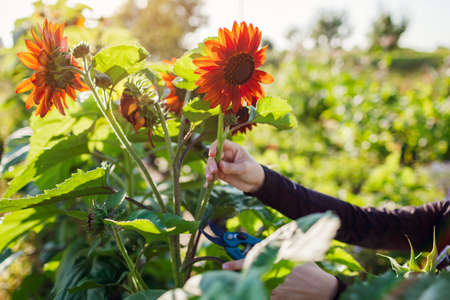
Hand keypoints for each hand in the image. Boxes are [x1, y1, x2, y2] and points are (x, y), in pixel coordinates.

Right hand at [204, 140, 263, 192]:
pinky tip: (207, 185)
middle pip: (213, 156)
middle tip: (213, 171)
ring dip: (208, 171)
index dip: (214, 147)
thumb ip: (232, 167)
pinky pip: (212, 175)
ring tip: (210, 179)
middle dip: (211, 163)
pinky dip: (209, 180)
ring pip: (210, 166)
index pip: (220, 144)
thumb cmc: (253, 171)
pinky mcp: (221, 173)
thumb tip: (220, 165)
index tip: (212, 154)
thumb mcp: (244, 168)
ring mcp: (222, 164)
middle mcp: (226, 155)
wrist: (256, 183)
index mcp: (233, 149)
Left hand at [222, 261, 337, 299]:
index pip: (250, 263)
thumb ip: (281, 251)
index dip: (235, 264)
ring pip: (262, 286)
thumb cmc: (311, 270)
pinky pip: (270, 295)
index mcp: (276, 263)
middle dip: (251, 274)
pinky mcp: (280, 299)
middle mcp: (273, 277)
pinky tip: (285, 287)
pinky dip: (272, 291)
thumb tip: (267, 247)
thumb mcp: (296, 255)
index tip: (224, 265)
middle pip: (254, 275)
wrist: (325, 289)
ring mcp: (276, 291)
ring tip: (283, 280)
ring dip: (266, 282)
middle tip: (255, 271)